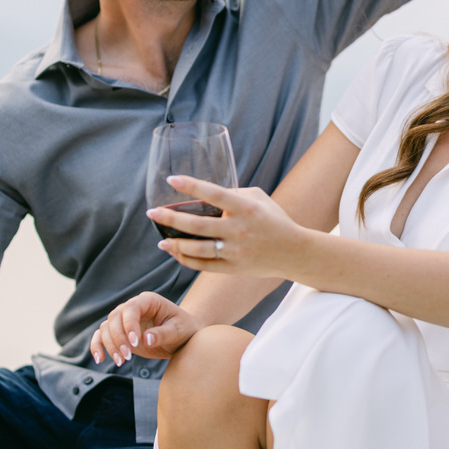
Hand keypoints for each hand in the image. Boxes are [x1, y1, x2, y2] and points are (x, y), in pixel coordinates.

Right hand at [90, 294, 200, 365]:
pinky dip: (98, 346)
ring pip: (106, 327)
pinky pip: (102, 336)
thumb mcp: (178, 332)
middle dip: (118, 338)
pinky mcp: (120, 334)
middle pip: (114, 318)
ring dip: (110, 345)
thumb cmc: (184, 330)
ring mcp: (125, 320)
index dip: (129, 325)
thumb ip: (163, 334)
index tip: (135, 343)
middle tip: (127, 357)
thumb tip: (146, 339)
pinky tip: (99, 359)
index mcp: (148, 301)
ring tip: (121, 361)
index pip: (130, 308)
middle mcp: (133, 307)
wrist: (183, 337)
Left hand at [152, 174, 305, 278]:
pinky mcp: (234, 268)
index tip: (172, 180)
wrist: (295, 252)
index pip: (214, 194)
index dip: (192, 186)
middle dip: (172, 219)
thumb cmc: (274, 220)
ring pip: (198, 250)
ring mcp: (236, 251)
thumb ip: (235, 193)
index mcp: (246, 208)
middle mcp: (239, 230)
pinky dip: (187, 260)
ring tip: (160, 239)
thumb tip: (206, 194)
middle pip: (198, 225)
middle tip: (153, 213)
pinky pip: (204, 266)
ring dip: (175, 244)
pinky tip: (175, 252)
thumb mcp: (259, 198)